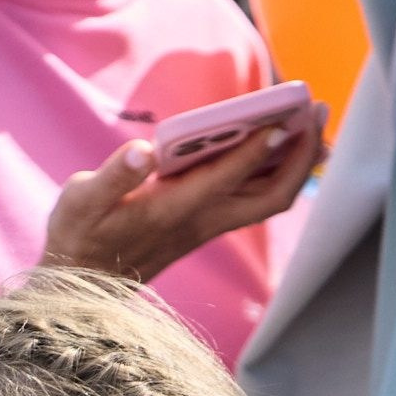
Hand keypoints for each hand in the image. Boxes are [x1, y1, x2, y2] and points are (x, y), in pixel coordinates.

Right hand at [44, 113, 326, 282]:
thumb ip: (113, 176)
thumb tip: (143, 152)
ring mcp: (206, 227)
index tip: (282, 116)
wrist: (79, 285)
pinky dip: (278, 172)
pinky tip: (287, 145)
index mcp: (170, 211)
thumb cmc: (78, 235)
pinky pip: (256, 200)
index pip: (225, 178)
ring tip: (316, 122)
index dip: (257, 148)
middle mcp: (199, 223)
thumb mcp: (81, 201)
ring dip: (296, 164)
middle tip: (318, 110)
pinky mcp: (205, 225)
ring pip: (268, 201)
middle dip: (300, 157)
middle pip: (270, 198)